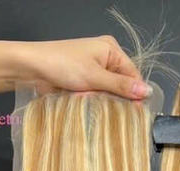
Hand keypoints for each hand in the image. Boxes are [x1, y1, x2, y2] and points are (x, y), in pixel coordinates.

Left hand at [17, 37, 150, 98]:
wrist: (31, 68)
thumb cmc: (62, 65)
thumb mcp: (95, 76)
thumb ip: (122, 86)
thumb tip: (148, 92)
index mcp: (111, 49)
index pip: (134, 75)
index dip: (135, 94)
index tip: (134, 112)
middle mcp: (105, 58)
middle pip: (124, 84)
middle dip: (119, 98)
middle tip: (113, 110)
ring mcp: (95, 70)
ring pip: (112, 92)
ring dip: (107, 102)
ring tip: (100, 107)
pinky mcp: (86, 81)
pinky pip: (100, 95)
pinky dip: (98, 102)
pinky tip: (93, 106)